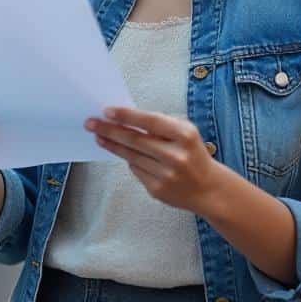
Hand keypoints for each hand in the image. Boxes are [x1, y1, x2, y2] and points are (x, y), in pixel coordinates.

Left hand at [85, 107, 227, 215]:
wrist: (209, 189)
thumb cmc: (192, 153)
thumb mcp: (185, 133)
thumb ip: (160, 125)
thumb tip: (124, 118)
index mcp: (184, 136)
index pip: (150, 122)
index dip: (126, 116)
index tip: (107, 111)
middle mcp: (176, 156)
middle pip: (135, 140)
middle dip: (109, 130)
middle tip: (90, 123)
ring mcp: (166, 175)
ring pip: (130, 156)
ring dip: (112, 145)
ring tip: (99, 136)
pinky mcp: (157, 190)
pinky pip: (135, 170)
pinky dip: (130, 161)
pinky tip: (123, 153)